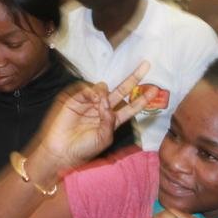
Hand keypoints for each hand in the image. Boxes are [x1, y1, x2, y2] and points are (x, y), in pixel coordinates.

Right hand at [35, 61, 153, 168]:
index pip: (131, 107)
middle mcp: (103, 110)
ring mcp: (90, 104)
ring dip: (106, 93)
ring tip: (100, 104)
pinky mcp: (76, 100)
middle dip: (133, 78)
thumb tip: (106, 100)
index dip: (142, 98)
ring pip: (104, 88)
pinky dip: (93, 91)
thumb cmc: (84, 149)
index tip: (155, 89)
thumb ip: (109, 120)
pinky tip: (94, 99)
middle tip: (146, 66)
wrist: (62, 151)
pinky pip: (88, 89)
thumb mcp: (104, 138)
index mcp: (112, 121)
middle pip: (121, 91)